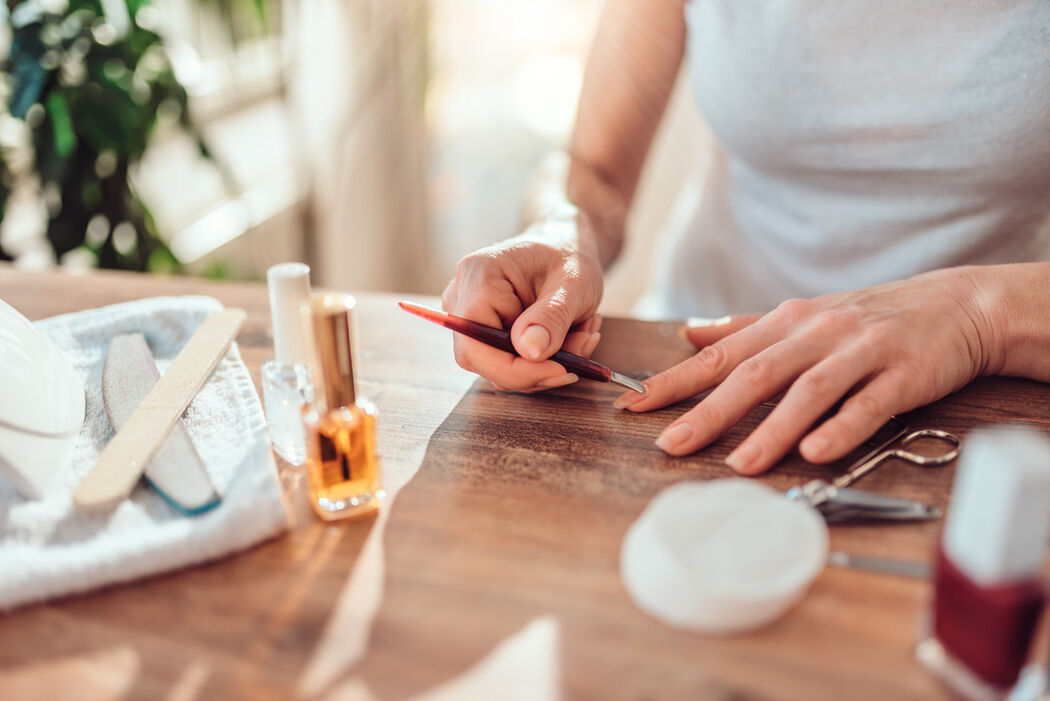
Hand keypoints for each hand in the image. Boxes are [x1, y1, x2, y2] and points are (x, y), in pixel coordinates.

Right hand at [441, 218, 604, 391]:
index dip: (516, 369)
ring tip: (583, 334)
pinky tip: (570, 336)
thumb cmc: (569, 255)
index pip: (476, 344)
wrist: (565, 244)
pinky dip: (544, 360)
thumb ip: (552, 316)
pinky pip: (508, 362)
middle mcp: (461, 296)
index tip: (562, 370)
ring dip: (547, 363)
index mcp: (479, 275)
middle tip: (580, 355)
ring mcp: (468, 316)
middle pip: (484, 360)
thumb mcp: (574, 282)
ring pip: (499, 366)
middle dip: (537, 369)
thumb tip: (529, 352)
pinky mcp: (482, 331)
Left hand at [614, 267, 996, 473]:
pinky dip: (841, 428)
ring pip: (808, 392)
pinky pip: (868, 404)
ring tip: (739, 465)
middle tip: (671, 445)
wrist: (953, 305)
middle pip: (755, 374)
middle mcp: (815, 334)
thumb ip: (743, 329)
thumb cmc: (866, 319)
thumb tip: (688, 333)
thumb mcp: (801, 317)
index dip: (675, 381)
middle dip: (709, 411)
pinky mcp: (902, 374)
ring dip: (771, 429)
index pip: (720, 355)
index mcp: (785, 324)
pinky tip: (816, 452)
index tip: (633, 406)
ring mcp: (859, 352)